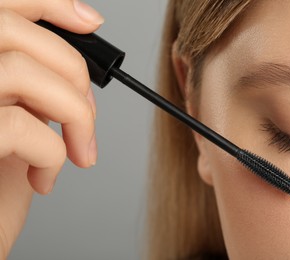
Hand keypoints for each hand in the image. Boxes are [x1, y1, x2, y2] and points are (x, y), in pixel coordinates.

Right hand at [0, 0, 103, 257]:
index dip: (48, 3)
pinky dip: (52, 153)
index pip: (1, 5)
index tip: (91, 21)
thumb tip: (74, 60)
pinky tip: (46, 179)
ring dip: (72, 113)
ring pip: (20, 70)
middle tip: (88, 117)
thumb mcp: (17, 126)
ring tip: (79, 153)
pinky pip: (19, 125)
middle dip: (73, 71)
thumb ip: (34, 88)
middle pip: (13, 30)